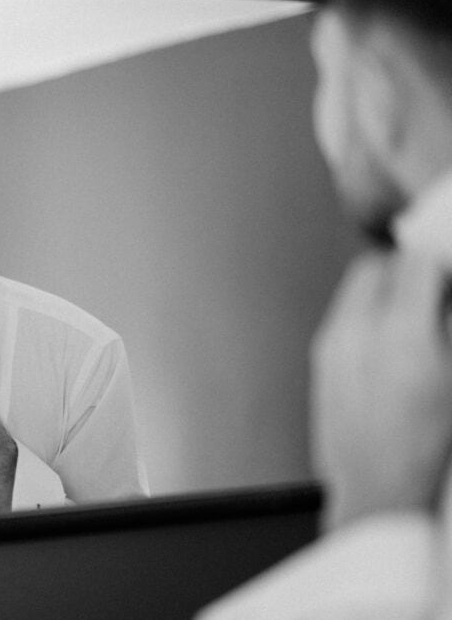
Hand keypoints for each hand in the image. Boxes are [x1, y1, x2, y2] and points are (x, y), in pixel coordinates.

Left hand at [311, 250, 451, 528]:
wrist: (377, 495)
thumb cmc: (424, 452)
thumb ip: (449, 327)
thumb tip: (443, 294)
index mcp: (398, 335)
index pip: (413, 262)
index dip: (437, 264)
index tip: (445, 272)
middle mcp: (354, 334)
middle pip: (374, 268)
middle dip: (405, 271)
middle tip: (432, 291)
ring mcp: (330, 348)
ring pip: (355, 292)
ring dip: (384, 294)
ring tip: (413, 323)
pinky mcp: (320, 365)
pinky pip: (342, 320)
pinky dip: (366, 319)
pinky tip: (390, 348)